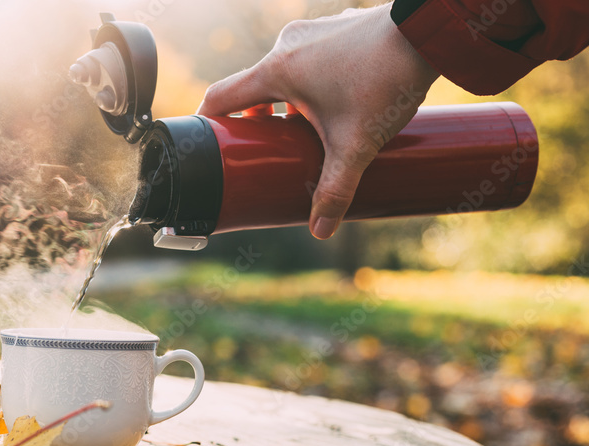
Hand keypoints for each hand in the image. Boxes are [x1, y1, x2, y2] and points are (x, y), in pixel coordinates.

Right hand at [197, 4, 438, 238]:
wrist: (428, 33)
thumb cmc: (385, 81)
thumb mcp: (355, 145)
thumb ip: (335, 189)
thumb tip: (321, 230)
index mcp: (276, 71)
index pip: (220, 96)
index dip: (206, 121)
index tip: (205, 140)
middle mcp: (287, 46)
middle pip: (254, 89)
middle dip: (259, 121)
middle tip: (268, 148)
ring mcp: (312, 32)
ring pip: (285, 73)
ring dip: (289, 101)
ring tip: (308, 129)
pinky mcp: (335, 27)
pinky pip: (311, 58)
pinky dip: (314, 80)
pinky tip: (340, 98)